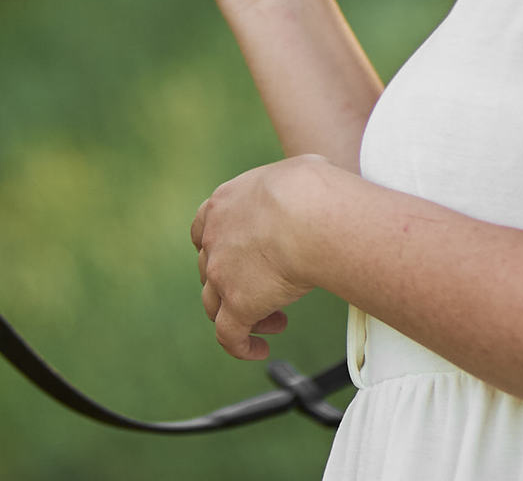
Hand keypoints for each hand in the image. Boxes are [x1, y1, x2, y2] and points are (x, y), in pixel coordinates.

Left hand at [192, 155, 332, 360]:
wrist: (307, 213)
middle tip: (270, 291)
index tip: (239, 258)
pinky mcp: (237, 304)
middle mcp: (214, 239)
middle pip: (211, 269)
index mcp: (224, 204)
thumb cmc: (312, 188)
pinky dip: (241, 345)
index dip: (218, 247)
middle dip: (238, 282)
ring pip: (216, 305)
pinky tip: (259, 350)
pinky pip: (230, 335)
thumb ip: (295, 182)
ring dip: (241, 315)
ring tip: (275, 322)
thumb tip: (319, 178)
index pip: (204, 230)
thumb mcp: (297, 171)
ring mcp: (221, 274)